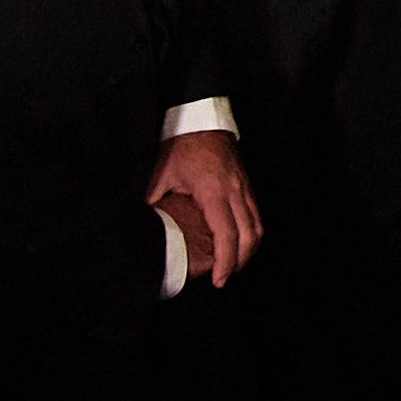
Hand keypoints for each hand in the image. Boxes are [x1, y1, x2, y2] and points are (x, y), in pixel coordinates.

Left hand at [148, 129, 259, 284]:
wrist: (201, 121)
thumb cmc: (181, 147)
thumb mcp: (160, 175)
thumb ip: (154, 204)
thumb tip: (142, 230)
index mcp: (213, 190)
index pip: (227, 234)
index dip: (225, 261)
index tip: (219, 279)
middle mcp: (234, 191)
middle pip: (249, 235)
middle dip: (239, 262)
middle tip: (224, 278)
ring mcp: (245, 187)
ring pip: (258, 226)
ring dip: (249, 250)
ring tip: (233, 266)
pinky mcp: (247, 186)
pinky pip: (257, 216)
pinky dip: (252, 235)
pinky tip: (241, 244)